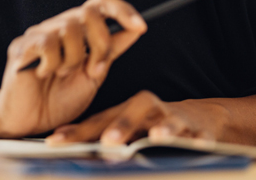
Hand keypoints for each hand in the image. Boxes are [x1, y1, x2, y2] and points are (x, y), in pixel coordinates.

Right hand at [0, 0, 146, 136]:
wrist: (29, 121)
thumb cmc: (58, 100)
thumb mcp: (93, 76)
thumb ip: (110, 52)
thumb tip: (135, 30)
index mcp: (76, 31)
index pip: (100, 3)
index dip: (122, 10)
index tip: (140, 27)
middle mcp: (57, 26)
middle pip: (89, 12)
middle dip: (101, 43)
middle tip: (94, 70)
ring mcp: (38, 33)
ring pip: (70, 28)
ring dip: (74, 58)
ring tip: (62, 74)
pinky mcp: (22, 45)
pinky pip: (48, 43)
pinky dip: (53, 63)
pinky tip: (44, 74)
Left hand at [46, 91, 227, 144]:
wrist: (198, 117)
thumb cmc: (149, 124)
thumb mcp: (122, 125)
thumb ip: (94, 133)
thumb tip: (58, 139)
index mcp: (124, 110)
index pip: (97, 122)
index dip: (77, 132)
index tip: (54, 142)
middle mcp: (147, 110)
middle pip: (132, 114)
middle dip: (120, 127)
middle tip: (108, 141)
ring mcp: (173, 119)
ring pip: (167, 122)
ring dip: (163, 129)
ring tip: (156, 137)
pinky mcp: (198, 129)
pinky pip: (200, 134)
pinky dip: (200, 139)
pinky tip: (201, 144)